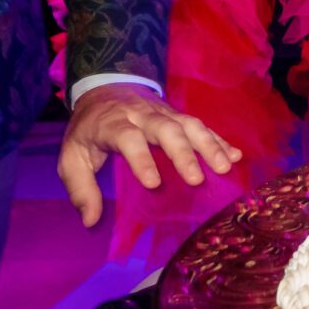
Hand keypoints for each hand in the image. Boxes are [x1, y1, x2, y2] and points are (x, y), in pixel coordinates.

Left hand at [57, 85, 240, 227]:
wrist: (106, 88)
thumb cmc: (89, 130)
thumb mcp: (72, 156)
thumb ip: (80, 187)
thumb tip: (91, 220)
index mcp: (113, 124)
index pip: (128, 138)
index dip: (141, 159)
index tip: (153, 184)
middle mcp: (142, 115)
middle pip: (165, 129)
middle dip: (182, 152)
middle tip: (196, 179)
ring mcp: (164, 112)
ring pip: (189, 124)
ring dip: (209, 145)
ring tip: (226, 167)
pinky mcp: (179, 116)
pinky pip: (201, 125)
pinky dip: (219, 140)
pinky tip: (236, 156)